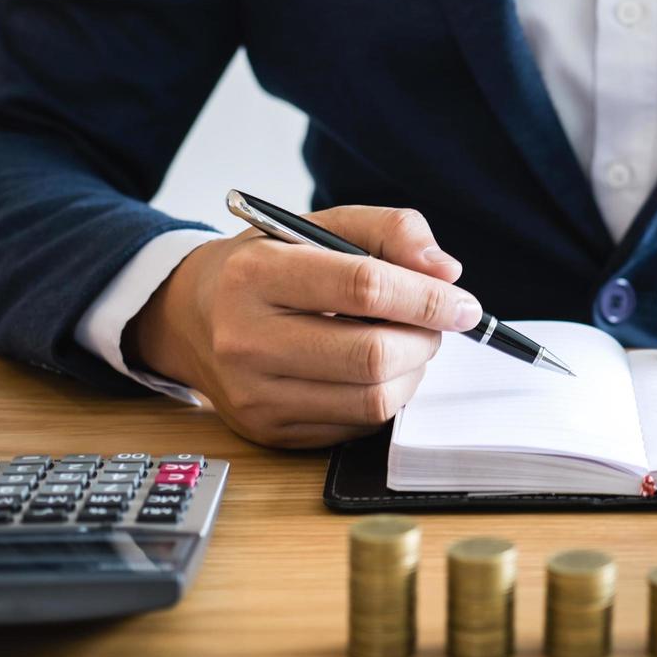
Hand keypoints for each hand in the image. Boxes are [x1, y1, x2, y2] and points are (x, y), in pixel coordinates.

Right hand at [129, 206, 481, 447]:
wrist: (193, 316)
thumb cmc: (269, 265)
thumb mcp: (321, 226)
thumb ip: (391, 230)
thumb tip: (446, 272)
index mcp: (256, 274)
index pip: (363, 287)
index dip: (427, 297)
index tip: (463, 303)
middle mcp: (245, 339)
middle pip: (372, 355)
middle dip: (425, 340)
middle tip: (434, 324)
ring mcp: (254, 394)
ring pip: (372, 400)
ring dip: (412, 372)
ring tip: (405, 344)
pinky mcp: (269, 431)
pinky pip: (357, 426)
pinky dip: (385, 397)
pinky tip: (374, 371)